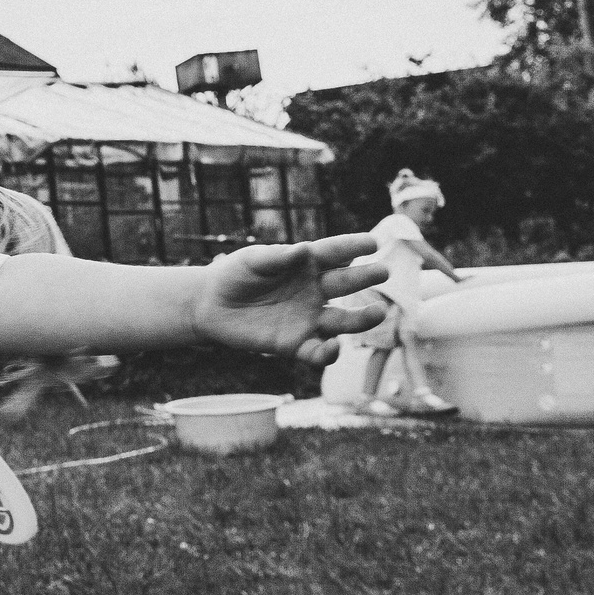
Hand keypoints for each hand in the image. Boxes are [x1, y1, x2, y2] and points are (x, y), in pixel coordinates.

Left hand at [192, 235, 388, 364]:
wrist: (210, 305)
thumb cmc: (235, 274)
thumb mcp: (252, 261)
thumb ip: (276, 257)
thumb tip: (303, 250)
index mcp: (307, 264)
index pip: (334, 253)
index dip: (352, 247)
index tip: (372, 242)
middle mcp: (314, 291)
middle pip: (345, 284)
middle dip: (365, 277)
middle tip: (383, 271)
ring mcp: (308, 319)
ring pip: (342, 321)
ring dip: (362, 319)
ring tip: (378, 312)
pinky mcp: (296, 344)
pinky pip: (319, 352)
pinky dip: (329, 352)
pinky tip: (333, 346)